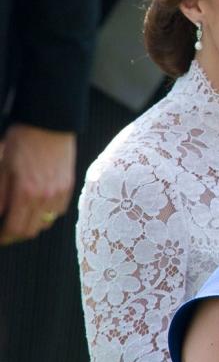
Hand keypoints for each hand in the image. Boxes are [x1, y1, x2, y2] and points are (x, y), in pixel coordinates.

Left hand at [0, 124, 75, 244]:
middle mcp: (45, 197)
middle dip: (16, 234)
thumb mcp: (2, 168)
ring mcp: (59, 193)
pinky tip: (38, 204)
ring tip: (21, 216)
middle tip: (7, 229)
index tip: (0, 236)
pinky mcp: (68, 187)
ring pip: (45, 223)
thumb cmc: (22, 142)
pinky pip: (58, 211)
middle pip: (31, 231)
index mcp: (25, 193)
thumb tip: (1, 214)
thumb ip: (1, 196)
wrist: (49, 124)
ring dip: (32, 224)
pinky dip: (47, 213)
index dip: (4, 237)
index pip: (14, 229)